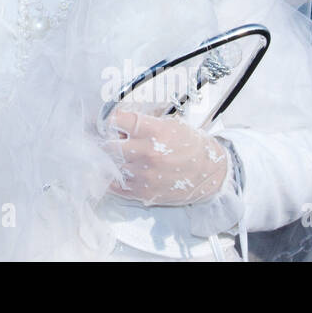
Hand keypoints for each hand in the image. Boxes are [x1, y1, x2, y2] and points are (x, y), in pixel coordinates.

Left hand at [102, 109, 230, 205]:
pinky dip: (109, 177)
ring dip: (106, 159)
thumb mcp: (169, 123)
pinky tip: (110, 170)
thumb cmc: (190, 145)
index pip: (117, 120)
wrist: (210, 172)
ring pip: (109, 165)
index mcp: (153, 131)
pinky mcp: (143, 192)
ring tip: (107, 154)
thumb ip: (142, 122)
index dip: (107, 120)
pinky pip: (115, 186)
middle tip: (101, 138)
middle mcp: (147, 153)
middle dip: (103, 140)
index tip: (104, 121)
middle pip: (108, 145)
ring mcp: (144, 175)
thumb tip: (116, 121)